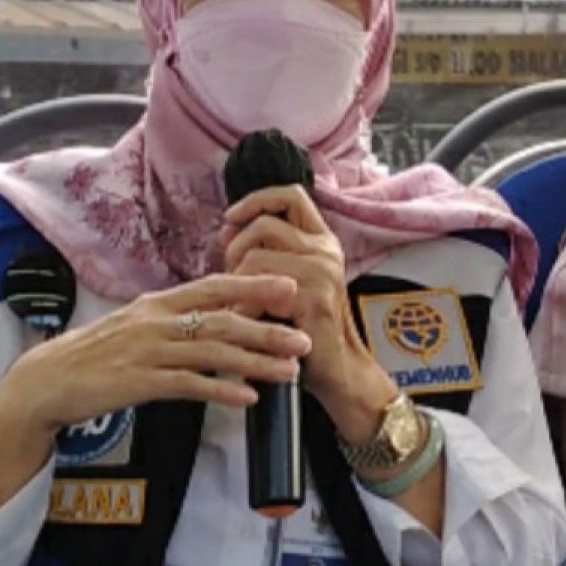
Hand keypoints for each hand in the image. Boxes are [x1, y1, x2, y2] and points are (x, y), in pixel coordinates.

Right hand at [0, 273, 312, 439]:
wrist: (46, 381)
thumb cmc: (98, 354)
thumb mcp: (140, 326)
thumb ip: (179, 320)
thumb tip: (223, 316)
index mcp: (159, 303)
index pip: (214, 287)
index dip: (253, 284)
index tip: (289, 286)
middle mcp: (156, 321)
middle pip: (221, 320)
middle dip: (267, 328)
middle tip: (304, 336)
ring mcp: (146, 351)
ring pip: (211, 352)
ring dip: (255, 361)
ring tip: (289, 370)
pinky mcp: (137, 383)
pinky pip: (187, 385)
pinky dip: (220, 391)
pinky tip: (247, 398)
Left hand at [221, 185, 397, 437]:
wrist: (338, 370)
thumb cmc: (307, 328)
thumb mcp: (288, 281)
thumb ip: (265, 252)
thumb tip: (227, 228)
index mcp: (322, 241)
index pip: (290, 195)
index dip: (256, 200)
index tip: (231, 217)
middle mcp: (326, 251)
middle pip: (264, 225)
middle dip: (236, 249)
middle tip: (232, 278)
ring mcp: (322, 274)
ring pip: (256, 257)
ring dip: (236, 282)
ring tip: (239, 304)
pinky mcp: (313, 300)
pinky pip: (258, 291)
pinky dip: (242, 309)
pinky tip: (244, 324)